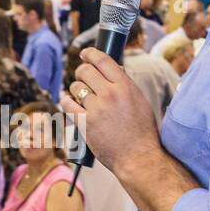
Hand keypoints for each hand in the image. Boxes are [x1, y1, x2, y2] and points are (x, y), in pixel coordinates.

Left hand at [62, 47, 162, 175]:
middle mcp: (110, 94)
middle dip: (81, 71)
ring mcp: (96, 109)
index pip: (103, 60)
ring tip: (79, 94)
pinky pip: (67, 104)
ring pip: (75, 87)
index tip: (85, 54)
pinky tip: (68, 101)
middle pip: (86, 71)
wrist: (138, 157)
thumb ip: (125, 86)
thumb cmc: (143, 132)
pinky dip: (66, 101)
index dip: (90, 53)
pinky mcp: (84, 123)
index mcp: (125, 86)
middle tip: (82, 76)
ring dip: (75, 89)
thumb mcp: (140, 102)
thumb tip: (111, 72)